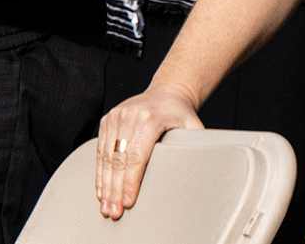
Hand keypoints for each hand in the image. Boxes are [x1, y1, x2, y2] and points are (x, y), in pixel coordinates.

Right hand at [97, 82, 204, 218]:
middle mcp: (129, 116)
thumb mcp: (192, 126)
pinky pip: (100, 150)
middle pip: (118, 160)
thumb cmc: (180, 113)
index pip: (136, 157)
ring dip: (105, 185)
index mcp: (149, 120)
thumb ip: (196, 147)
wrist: (166, 92)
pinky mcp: (107, 120)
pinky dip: (100, 172)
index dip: (130, 182)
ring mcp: (116, 117)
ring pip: (106, 157)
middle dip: (115, 190)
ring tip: (105, 207)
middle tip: (114, 213)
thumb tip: (204, 171)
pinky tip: (101, 190)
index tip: (128, 202)